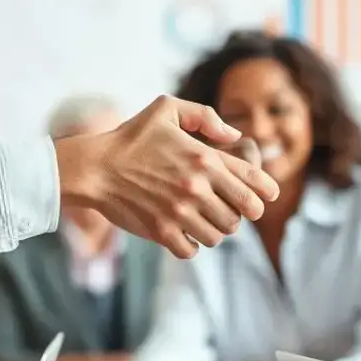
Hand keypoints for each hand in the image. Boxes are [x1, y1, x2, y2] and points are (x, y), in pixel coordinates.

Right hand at [53, 95, 279, 258]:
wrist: (94, 168)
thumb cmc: (130, 137)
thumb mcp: (166, 109)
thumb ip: (204, 116)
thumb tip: (233, 135)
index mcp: (204, 158)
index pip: (254, 183)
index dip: (266, 192)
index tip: (264, 196)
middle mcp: (197, 187)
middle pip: (241, 215)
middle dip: (239, 212)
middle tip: (228, 208)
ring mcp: (180, 212)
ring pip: (219, 235)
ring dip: (215, 229)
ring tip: (203, 219)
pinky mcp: (162, 232)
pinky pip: (192, 251)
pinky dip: (191, 244)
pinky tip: (184, 232)